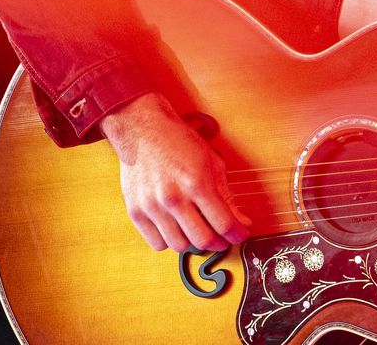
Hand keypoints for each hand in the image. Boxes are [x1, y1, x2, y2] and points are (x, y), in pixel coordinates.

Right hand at [99, 92, 251, 252]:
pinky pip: (157, 243)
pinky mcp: (135, 211)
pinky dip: (170, 240)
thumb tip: (241, 223)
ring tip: (197, 230)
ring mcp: (152, 206)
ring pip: (179, 246)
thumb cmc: (179, 142)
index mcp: (196, 183)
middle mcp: (173, 198)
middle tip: (222, 237)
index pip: (224, 224)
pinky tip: (176, 227)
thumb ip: (226, 196)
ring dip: (193, 243)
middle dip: (219, 243)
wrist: (142, 129)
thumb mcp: (211, 163)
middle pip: (203, 241)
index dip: (237, 234)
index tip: (240, 235)